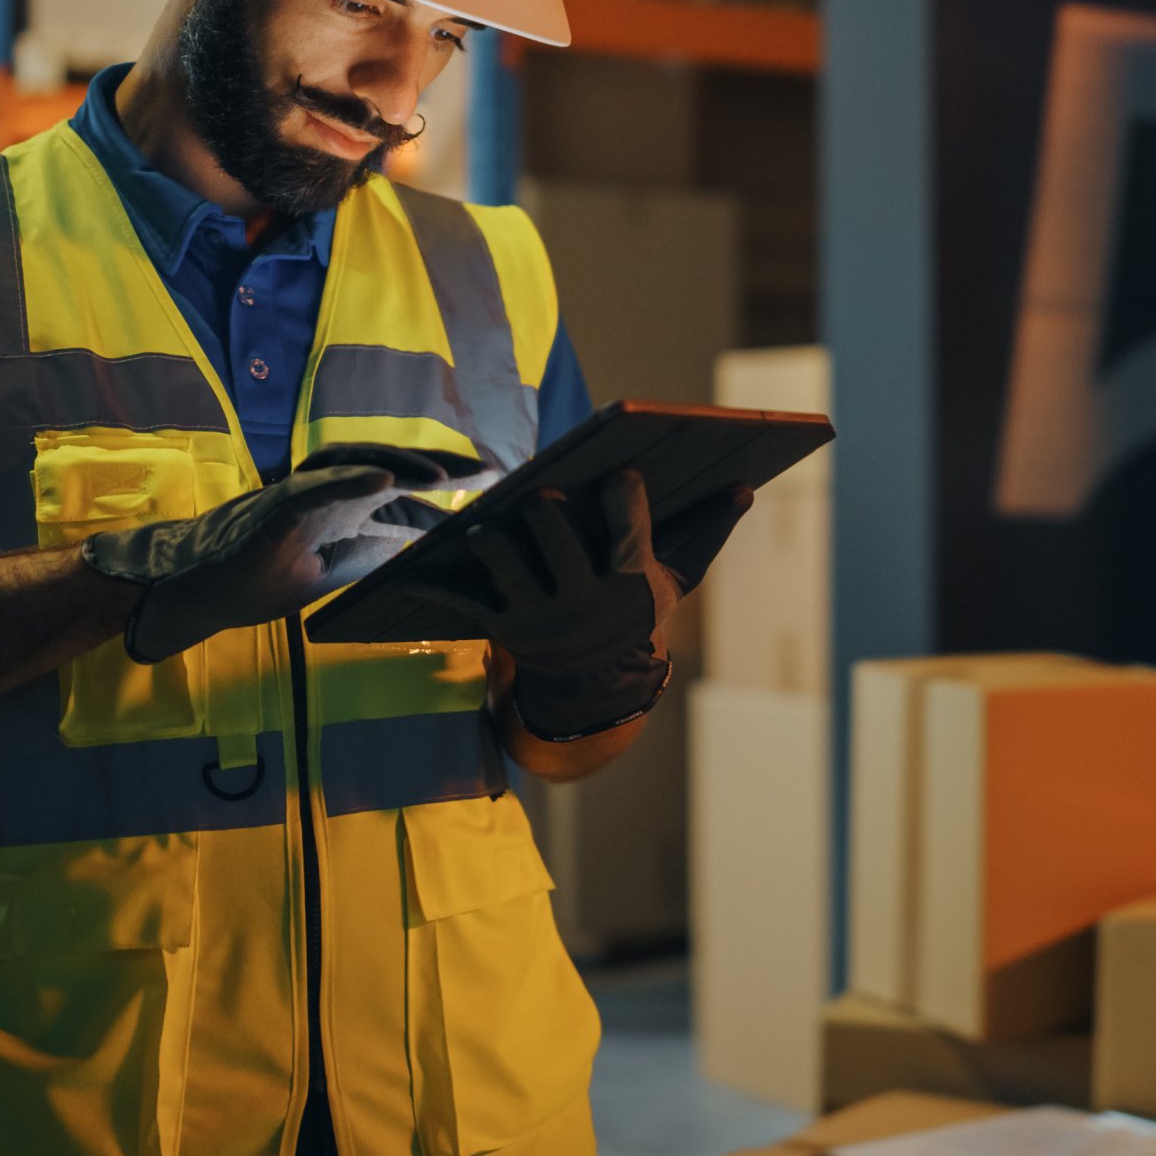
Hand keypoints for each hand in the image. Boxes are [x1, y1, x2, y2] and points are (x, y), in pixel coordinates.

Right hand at [81, 443, 497, 663]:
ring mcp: (300, 493)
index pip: (403, 484)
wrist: (202, 590)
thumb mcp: (338, 570)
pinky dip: (349, 478)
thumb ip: (379, 553)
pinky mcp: (274, 508)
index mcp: (344, 505)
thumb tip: (429, 546)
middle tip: (489, 470)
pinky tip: (385, 478)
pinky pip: (315, 486)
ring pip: (355, 463)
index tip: (495, 483)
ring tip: (446, 475)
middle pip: (389, 463)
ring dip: (401, 464)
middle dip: (439, 464)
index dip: (447, 482)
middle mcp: (326, 489)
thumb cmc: (263, 577)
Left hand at [397, 470, 751, 735]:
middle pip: (559, 545)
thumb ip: (705, 533)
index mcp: (630, 586)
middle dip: (547, 515)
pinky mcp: (502, 629)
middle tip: (541, 493)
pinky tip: (411, 568)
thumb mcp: (674, 580)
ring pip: (507, 568)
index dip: (627, 500)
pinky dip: (433, 582)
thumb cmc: (636, 611)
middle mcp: (584, 605)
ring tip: (488, 523)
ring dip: (493, 543)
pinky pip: (462, 599)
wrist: (597, 685)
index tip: (623, 470)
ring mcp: (540, 619)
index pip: (630, 535)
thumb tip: (745, 489)